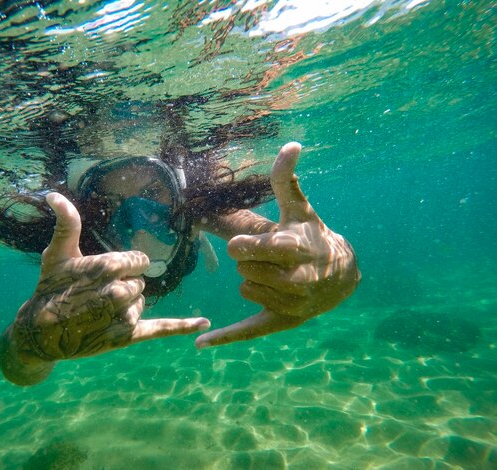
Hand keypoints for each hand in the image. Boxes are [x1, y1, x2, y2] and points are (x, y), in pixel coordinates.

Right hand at [12, 193, 209, 361]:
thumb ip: (66, 223)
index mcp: (108, 266)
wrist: (40, 332)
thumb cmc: (50, 288)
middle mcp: (118, 291)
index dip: (124, 267)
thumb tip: (53, 195)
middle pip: (140, 283)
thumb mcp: (57, 253)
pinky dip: (183, 326)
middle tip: (95, 296)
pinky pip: (161, 328)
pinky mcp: (127, 337)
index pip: (140, 261)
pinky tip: (204, 322)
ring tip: (99, 313)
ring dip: (127, 307)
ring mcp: (123, 316)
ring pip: (141, 304)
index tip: (103, 275)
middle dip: (123, 287)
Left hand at [195, 142, 359, 348]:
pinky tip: (202, 343)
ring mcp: (291, 304)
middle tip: (271, 258)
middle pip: (243, 269)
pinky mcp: (282, 322)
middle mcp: (297, 279)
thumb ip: (287, 179)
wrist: (343, 276)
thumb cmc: (314, 236)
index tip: (244, 243)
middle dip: (251, 260)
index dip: (241, 245)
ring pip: (245, 289)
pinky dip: (226, 337)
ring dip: (253, 279)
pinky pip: (249, 331)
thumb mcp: (300, 208)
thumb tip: (291, 144)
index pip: (247, 249)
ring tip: (274, 273)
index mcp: (295, 249)